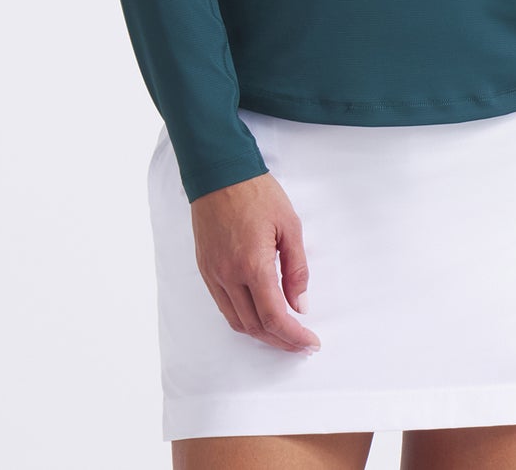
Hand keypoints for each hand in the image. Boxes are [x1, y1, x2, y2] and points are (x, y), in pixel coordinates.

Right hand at [190, 171, 320, 354]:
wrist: (219, 172)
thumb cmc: (256, 193)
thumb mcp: (289, 225)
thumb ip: (297, 268)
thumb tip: (301, 305)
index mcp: (253, 265)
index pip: (274, 317)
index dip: (294, 336)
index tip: (310, 342)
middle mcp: (228, 275)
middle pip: (255, 326)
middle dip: (280, 340)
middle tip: (301, 343)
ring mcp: (213, 274)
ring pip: (236, 321)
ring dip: (261, 334)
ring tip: (283, 334)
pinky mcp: (205, 269)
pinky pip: (223, 306)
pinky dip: (243, 319)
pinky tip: (259, 314)